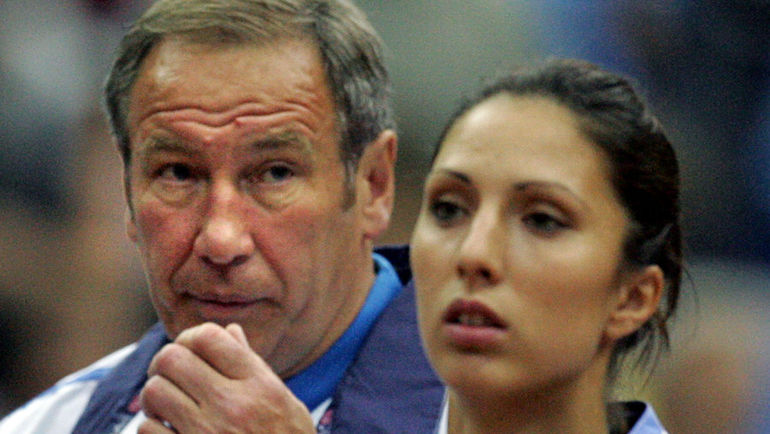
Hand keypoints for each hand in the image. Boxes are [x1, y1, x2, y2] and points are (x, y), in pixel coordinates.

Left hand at [139, 322, 315, 432]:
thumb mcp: (284, 402)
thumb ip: (253, 366)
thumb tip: (230, 333)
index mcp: (259, 385)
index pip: (209, 337)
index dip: (191, 337)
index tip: (190, 350)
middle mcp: (233, 405)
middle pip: (173, 358)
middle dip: (166, 363)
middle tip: (171, 375)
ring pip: (154, 391)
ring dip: (156, 396)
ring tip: (167, 405)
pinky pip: (147, 430)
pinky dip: (152, 429)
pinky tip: (168, 432)